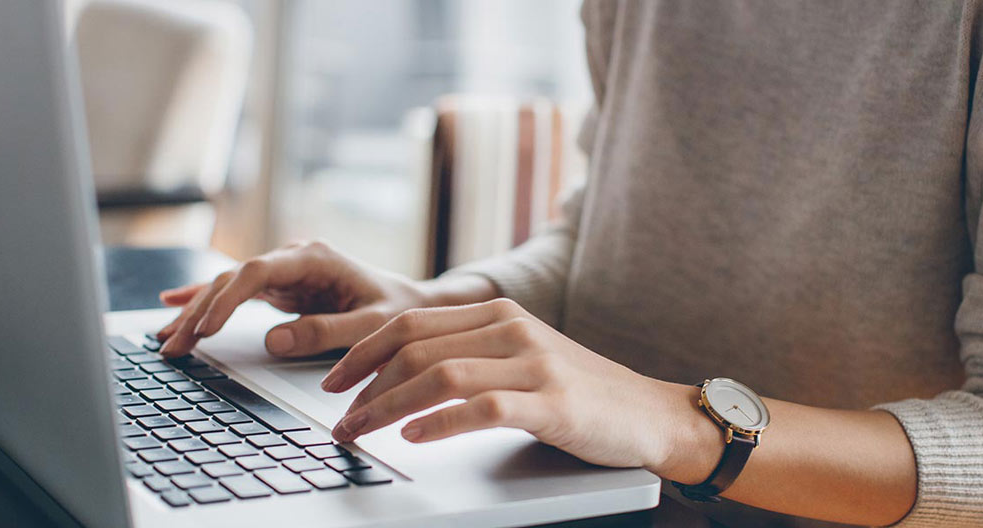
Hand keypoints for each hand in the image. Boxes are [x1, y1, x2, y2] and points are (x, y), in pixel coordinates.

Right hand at [156, 241, 443, 357]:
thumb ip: (326, 332)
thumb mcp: (371, 325)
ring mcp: (285, 272)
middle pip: (233, 279)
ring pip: (227, 286)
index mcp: (315, 259)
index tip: (205, 327)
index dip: (227, 298)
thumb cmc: (398, 312)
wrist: (413, 304)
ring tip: (166, 340)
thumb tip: (273, 341)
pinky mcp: (281, 288)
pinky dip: (205, 299)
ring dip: (195, 312)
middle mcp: (294, 259)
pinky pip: (235, 292)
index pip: (258, 272)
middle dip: (199, 312)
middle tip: (173, 345)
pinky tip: (172, 303)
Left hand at [324, 298, 712, 471]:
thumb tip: (400, 375)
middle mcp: (512, 329)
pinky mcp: (552, 403)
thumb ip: (471, 354)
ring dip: (388, 407)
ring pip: (440, 375)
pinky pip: (482, 408)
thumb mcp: (522, 357)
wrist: (649, 413)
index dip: (362, 352)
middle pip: (415, 346)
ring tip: (361, 431)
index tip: (333, 382)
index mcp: (499, 313)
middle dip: (364, 384)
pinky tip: (414, 436)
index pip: (411, 323)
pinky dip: (440, 422)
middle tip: (338, 418)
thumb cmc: (579, 392)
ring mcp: (534, 364)